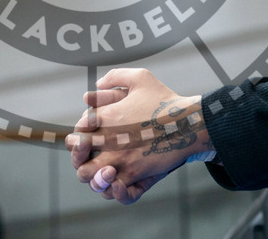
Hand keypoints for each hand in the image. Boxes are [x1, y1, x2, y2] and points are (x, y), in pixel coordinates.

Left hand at [65, 68, 211, 203]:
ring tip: (102, 169)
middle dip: (79, 155)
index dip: (79, 134)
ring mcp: (120, 159)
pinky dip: (112, 190)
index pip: (79, 129)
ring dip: (91, 174)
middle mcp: (108, 140)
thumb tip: (96, 86)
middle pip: (78, 155)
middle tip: (89, 155)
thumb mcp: (141, 78)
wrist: (189, 122)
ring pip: (89, 176)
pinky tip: (117, 183)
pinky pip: (115, 190)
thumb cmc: (165, 100)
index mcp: (106, 117)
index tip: (87, 135)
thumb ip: (115, 77)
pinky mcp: (135, 174)